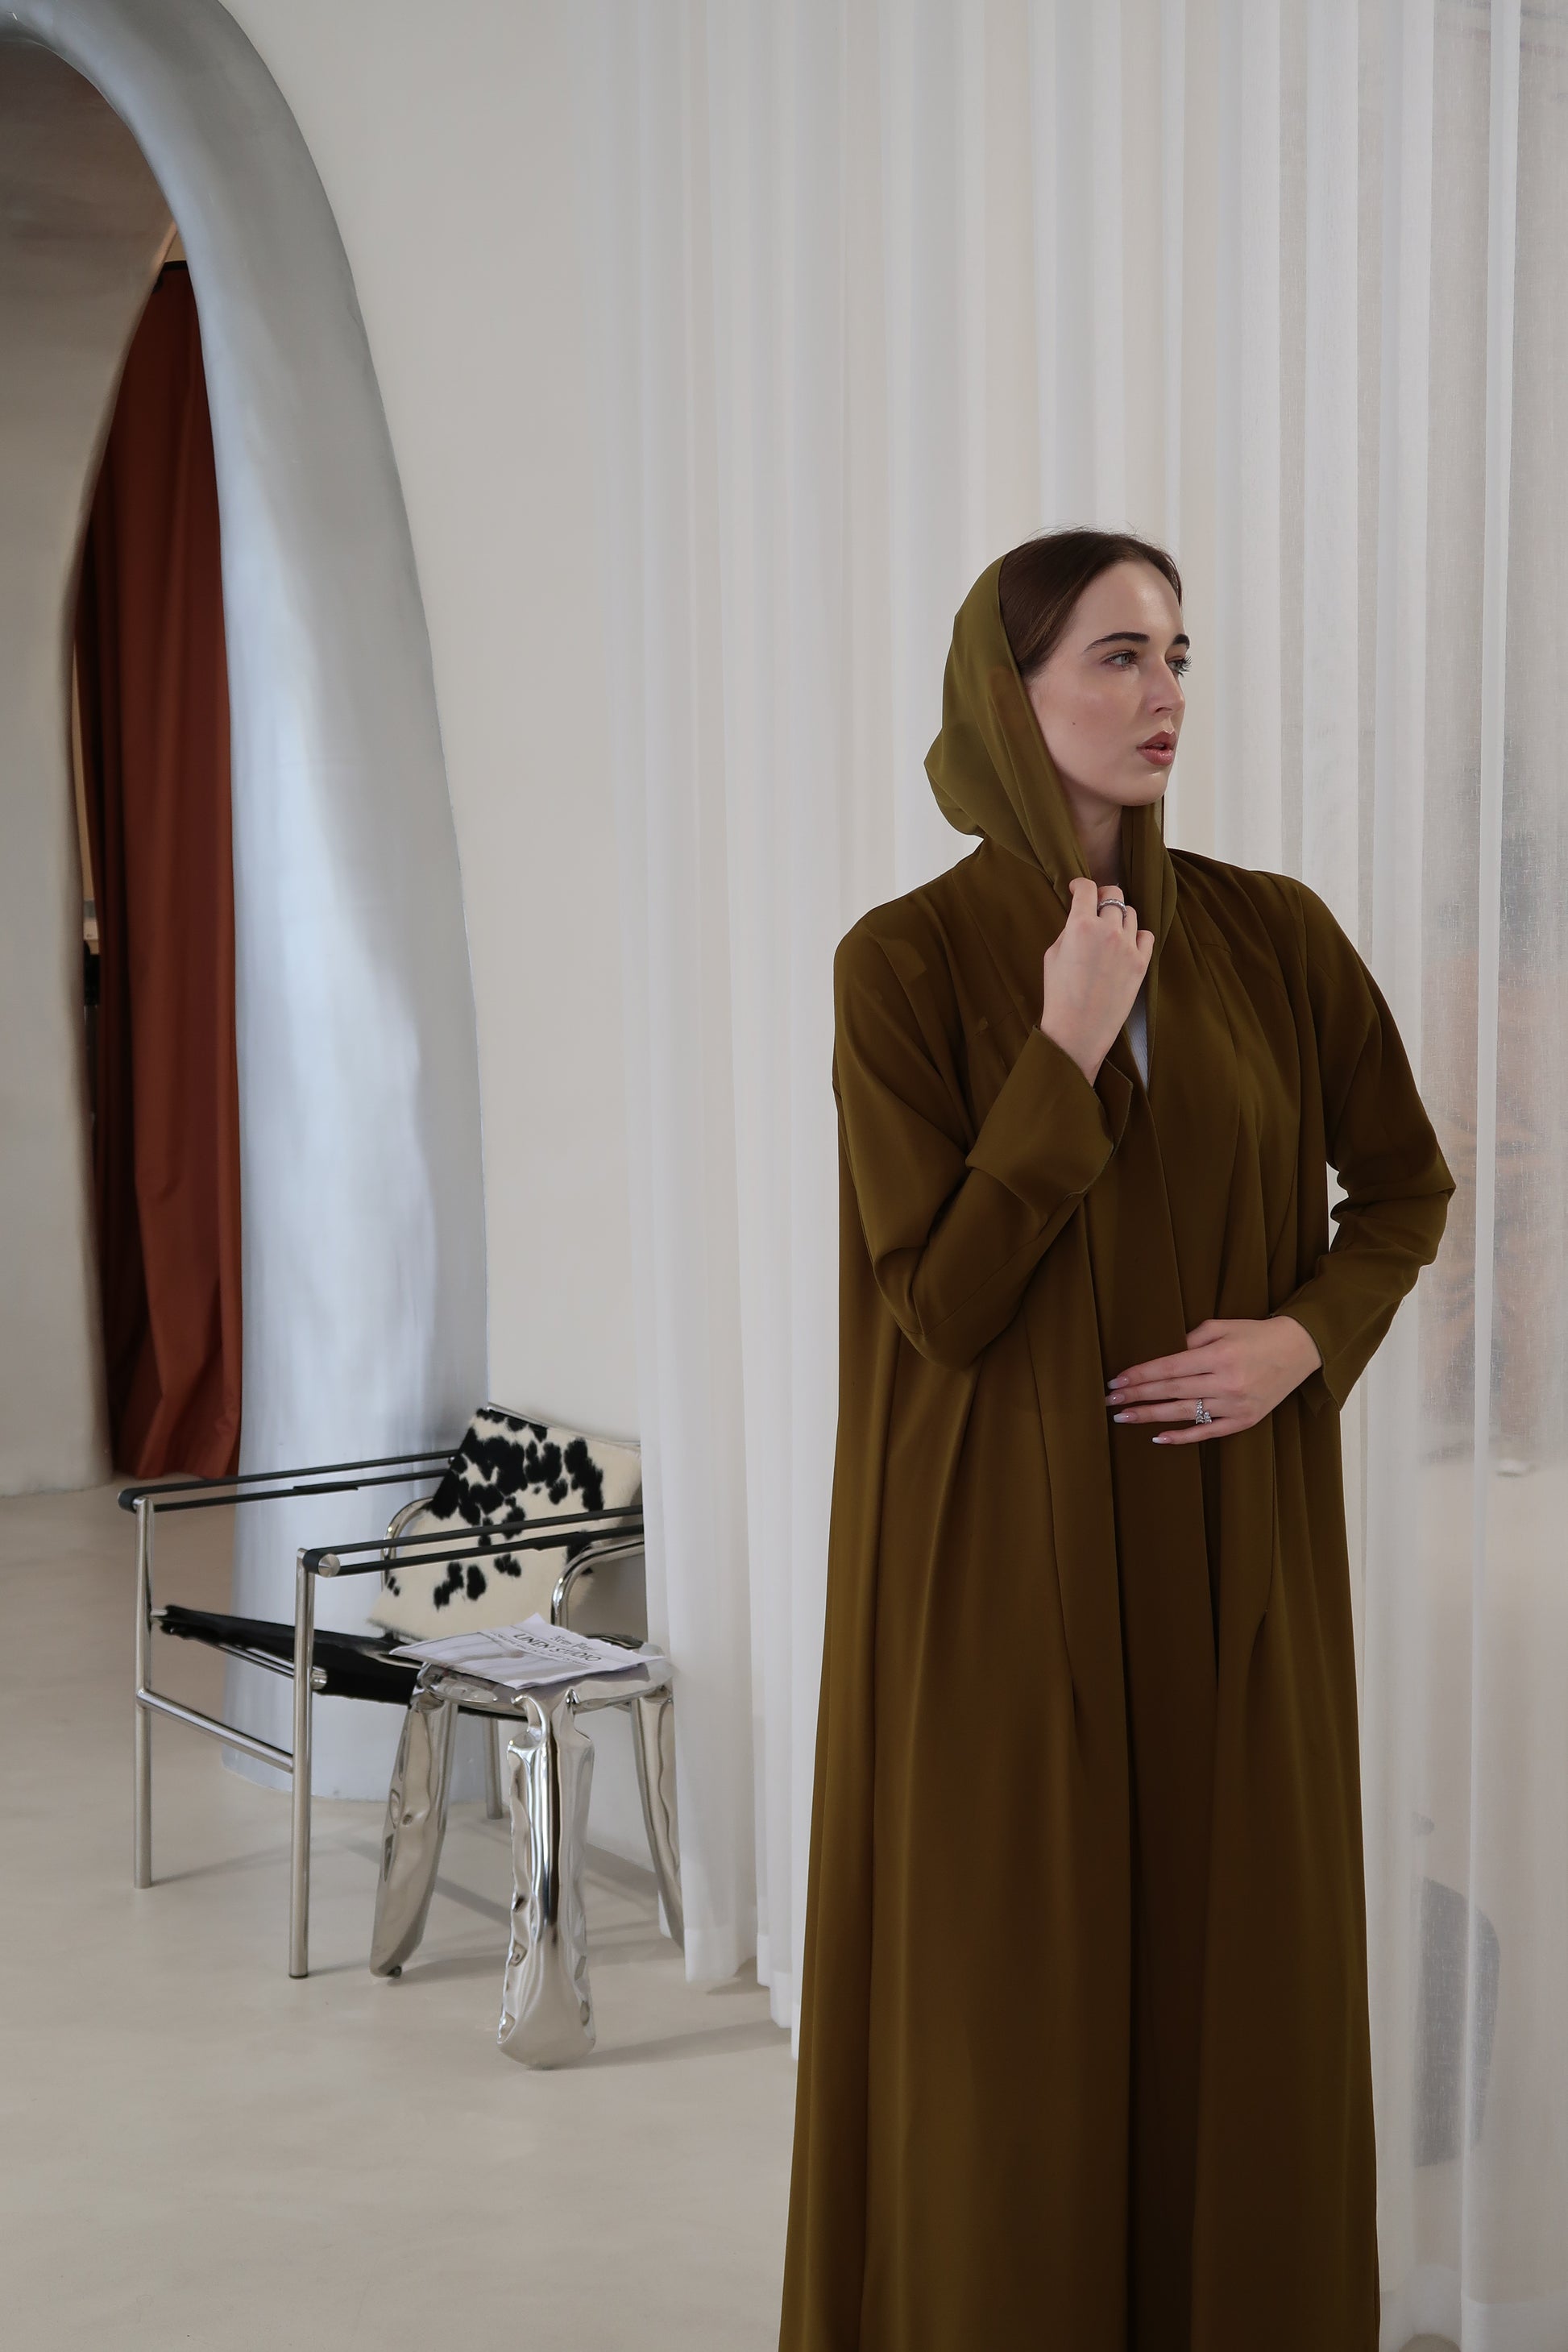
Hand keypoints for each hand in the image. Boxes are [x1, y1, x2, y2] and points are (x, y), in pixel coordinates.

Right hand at [1041, 876, 1154, 1084]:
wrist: (1078, 1030)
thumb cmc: (1059, 995)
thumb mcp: (1052, 955)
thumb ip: (1068, 930)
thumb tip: (1080, 918)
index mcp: (1079, 925)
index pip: (1087, 889)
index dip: (1080, 885)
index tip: (1077, 889)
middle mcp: (1107, 930)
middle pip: (1113, 895)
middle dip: (1103, 897)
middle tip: (1096, 905)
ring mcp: (1128, 946)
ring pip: (1130, 914)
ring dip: (1119, 916)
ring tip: (1110, 929)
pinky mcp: (1141, 963)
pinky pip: (1145, 935)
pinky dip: (1136, 935)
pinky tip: (1126, 944)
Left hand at [1103, 1314, 1323, 1444]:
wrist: (1298, 1350)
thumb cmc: (1254, 1334)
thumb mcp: (1221, 1327)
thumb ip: (1190, 1340)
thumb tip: (1159, 1357)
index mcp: (1219, 1355)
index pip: (1169, 1367)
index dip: (1140, 1375)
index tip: (1116, 1380)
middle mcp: (1226, 1382)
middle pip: (1171, 1390)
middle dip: (1137, 1395)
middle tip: (1110, 1400)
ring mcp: (1236, 1404)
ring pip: (1184, 1413)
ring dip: (1150, 1416)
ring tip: (1123, 1417)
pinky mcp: (1245, 1420)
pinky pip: (1207, 1432)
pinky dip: (1182, 1436)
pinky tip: (1158, 1436)